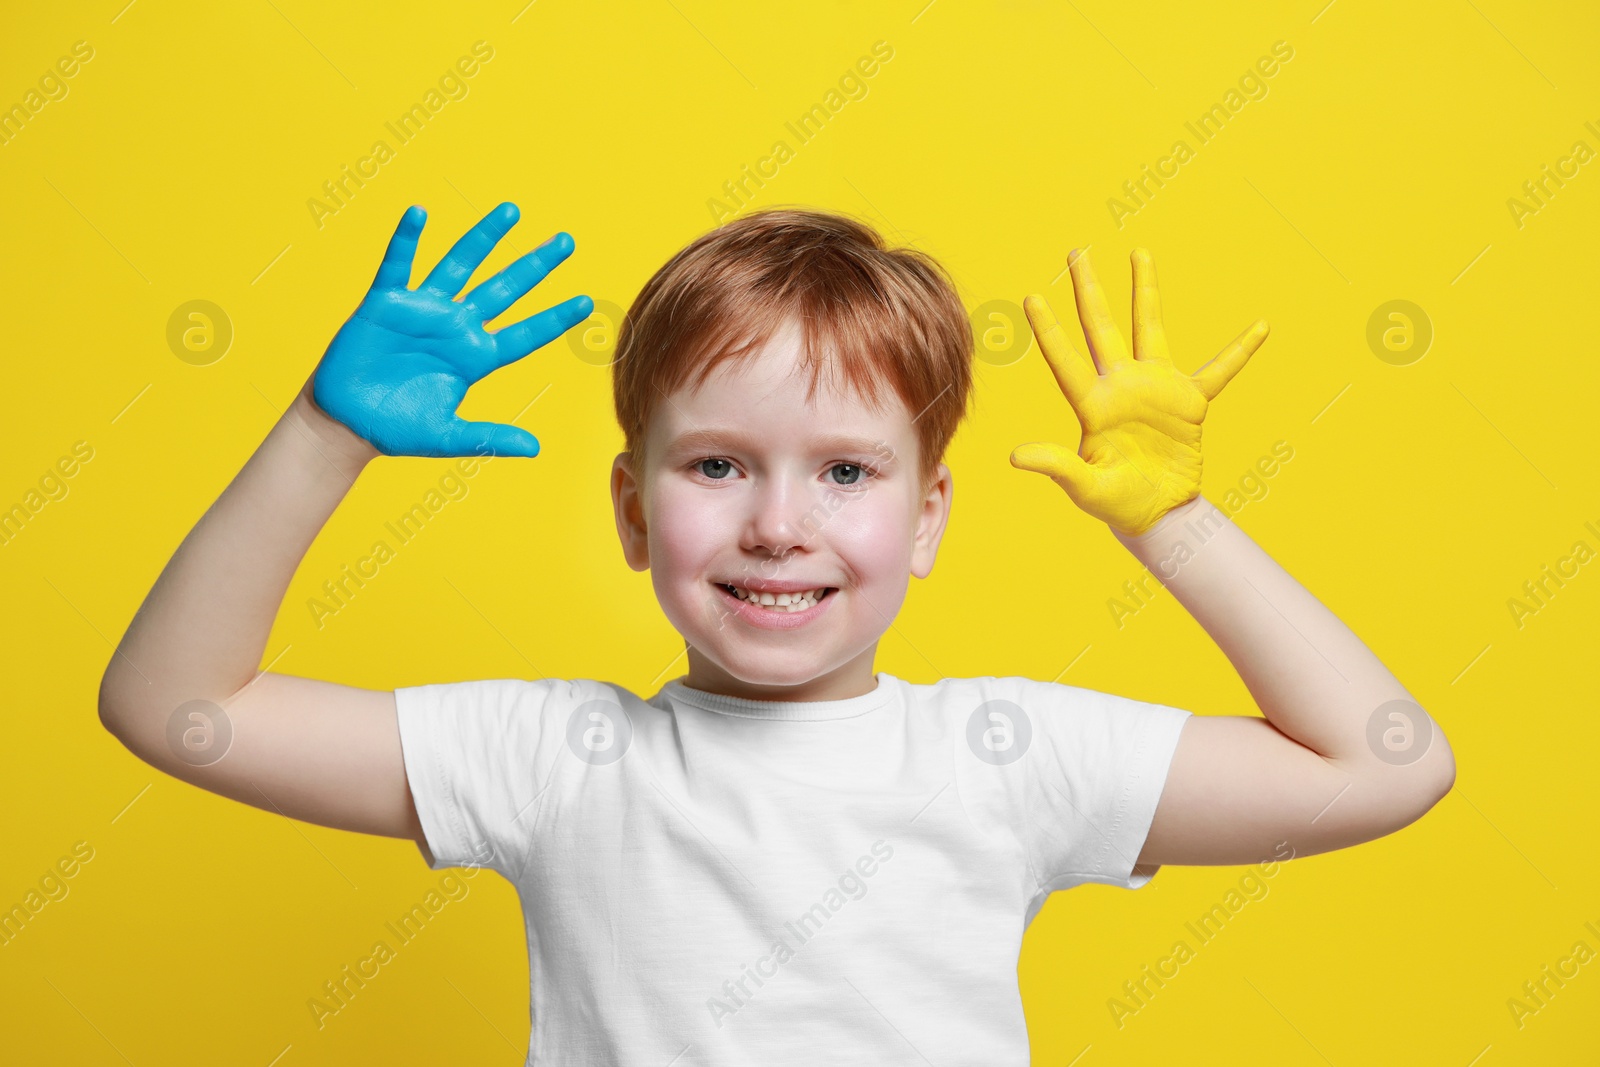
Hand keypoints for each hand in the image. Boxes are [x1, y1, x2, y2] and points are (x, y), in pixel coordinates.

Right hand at [310, 202, 592, 457]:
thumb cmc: (399, 429)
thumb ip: (490, 438)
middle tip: (566, 241)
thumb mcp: (449, 436)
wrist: (348, 422)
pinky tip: (419, 212)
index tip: (587, 303)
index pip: (525, 334)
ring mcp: (423, 311)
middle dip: (534, 264)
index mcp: (476, 357)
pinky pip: (398, 265)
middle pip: (504, 289)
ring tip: (511, 211)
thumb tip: (535, 449)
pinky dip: (407, 239)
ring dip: (484, 238)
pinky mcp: (385, 303)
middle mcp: (455, 327)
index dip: (554, 318)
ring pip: (460, 265)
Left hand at [1010, 248, 1267, 535]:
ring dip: (1145, 291)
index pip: (1066, 362)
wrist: (1156, 513)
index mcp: (1093, 406)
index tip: (1030, 299)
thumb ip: (1057, 466)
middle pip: (1101, 328)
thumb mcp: (1085, 487)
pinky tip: (1261, 327)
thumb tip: (1014, 457)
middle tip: (1076, 252)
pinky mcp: (1189, 402)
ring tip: (1140, 253)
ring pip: (1150, 328)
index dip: (1050, 332)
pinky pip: (1219, 371)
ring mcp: (1155, 389)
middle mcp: (1120, 387)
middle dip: (1088, 290)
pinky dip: (1240, 352)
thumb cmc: (1115, 502)